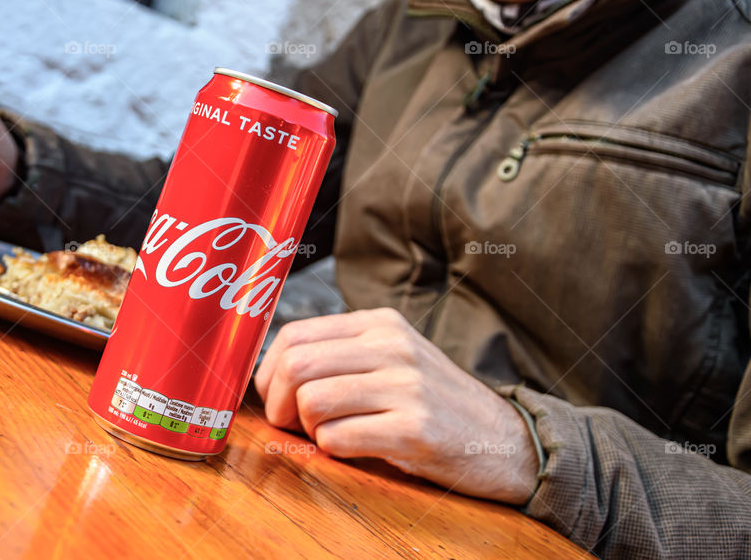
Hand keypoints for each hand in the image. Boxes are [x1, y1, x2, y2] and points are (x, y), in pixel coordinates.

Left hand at [254, 308, 538, 504]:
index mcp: (380, 324)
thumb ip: (341, 355)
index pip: (295, 333)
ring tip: (329, 434)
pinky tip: (355, 448)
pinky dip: (332, 450)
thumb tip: (271, 372)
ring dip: (307, 429)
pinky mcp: (414, 428)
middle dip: (278, 403)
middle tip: (292, 423)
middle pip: (296, 365)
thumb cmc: (435, 403)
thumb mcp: (393, 358)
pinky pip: (337, 438)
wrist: (505, 440)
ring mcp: (405, 385)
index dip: (269, 371)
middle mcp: (391, 345)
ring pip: (312, 401)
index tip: (274, 397)